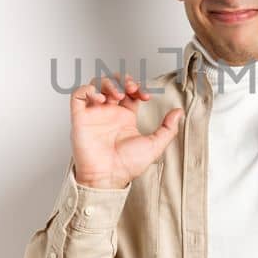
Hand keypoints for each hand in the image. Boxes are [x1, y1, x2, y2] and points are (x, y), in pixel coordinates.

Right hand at [69, 72, 183, 189]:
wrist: (109, 177)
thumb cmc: (127, 166)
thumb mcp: (154, 145)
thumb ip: (167, 129)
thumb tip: (179, 112)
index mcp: (125, 117)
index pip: (130, 92)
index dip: (138, 87)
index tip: (146, 96)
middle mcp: (109, 113)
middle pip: (113, 83)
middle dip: (123, 80)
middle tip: (131, 89)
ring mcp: (94, 114)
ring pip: (96, 84)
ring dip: (108, 83)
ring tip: (117, 95)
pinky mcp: (80, 117)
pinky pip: (78, 95)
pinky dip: (88, 90)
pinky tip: (100, 99)